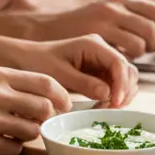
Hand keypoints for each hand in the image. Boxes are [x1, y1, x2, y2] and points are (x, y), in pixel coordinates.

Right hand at [0, 67, 70, 154]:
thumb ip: (11, 84)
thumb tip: (47, 98)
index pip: (47, 83)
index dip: (61, 96)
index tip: (63, 105)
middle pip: (44, 108)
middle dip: (45, 118)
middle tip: (37, 122)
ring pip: (32, 131)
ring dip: (27, 133)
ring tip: (11, 131)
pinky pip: (14, 148)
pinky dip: (10, 147)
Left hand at [17, 34, 138, 107]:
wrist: (26, 60)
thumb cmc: (39, 63)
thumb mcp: (59, 73)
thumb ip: (83, 83)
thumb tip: (107, 94)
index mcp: (93, 44)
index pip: (119, 63)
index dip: (122, 85)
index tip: (115, 103)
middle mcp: (103, 50)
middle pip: (128, 71)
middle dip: (124, 92)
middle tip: (109, 110)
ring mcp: (103, 61)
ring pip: (126, 80)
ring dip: (121, 96)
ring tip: (104, 109)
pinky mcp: (100, 73)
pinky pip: (116, 86)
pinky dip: (114, 98)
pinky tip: (101, 107)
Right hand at [39, 0, 154, 57]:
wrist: (45, 32)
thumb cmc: (76, 32)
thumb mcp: (105, 21)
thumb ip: (128, 25)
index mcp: (118, 0)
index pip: (154, 9)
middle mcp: (114, 6)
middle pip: (153, 27)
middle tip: (148, 53)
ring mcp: (105, 20)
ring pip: (142, 42)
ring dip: (141, 54)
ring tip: (128, 59)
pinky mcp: (97, 35)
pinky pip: (126, 52)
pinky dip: (127, 61)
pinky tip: (117, 64)